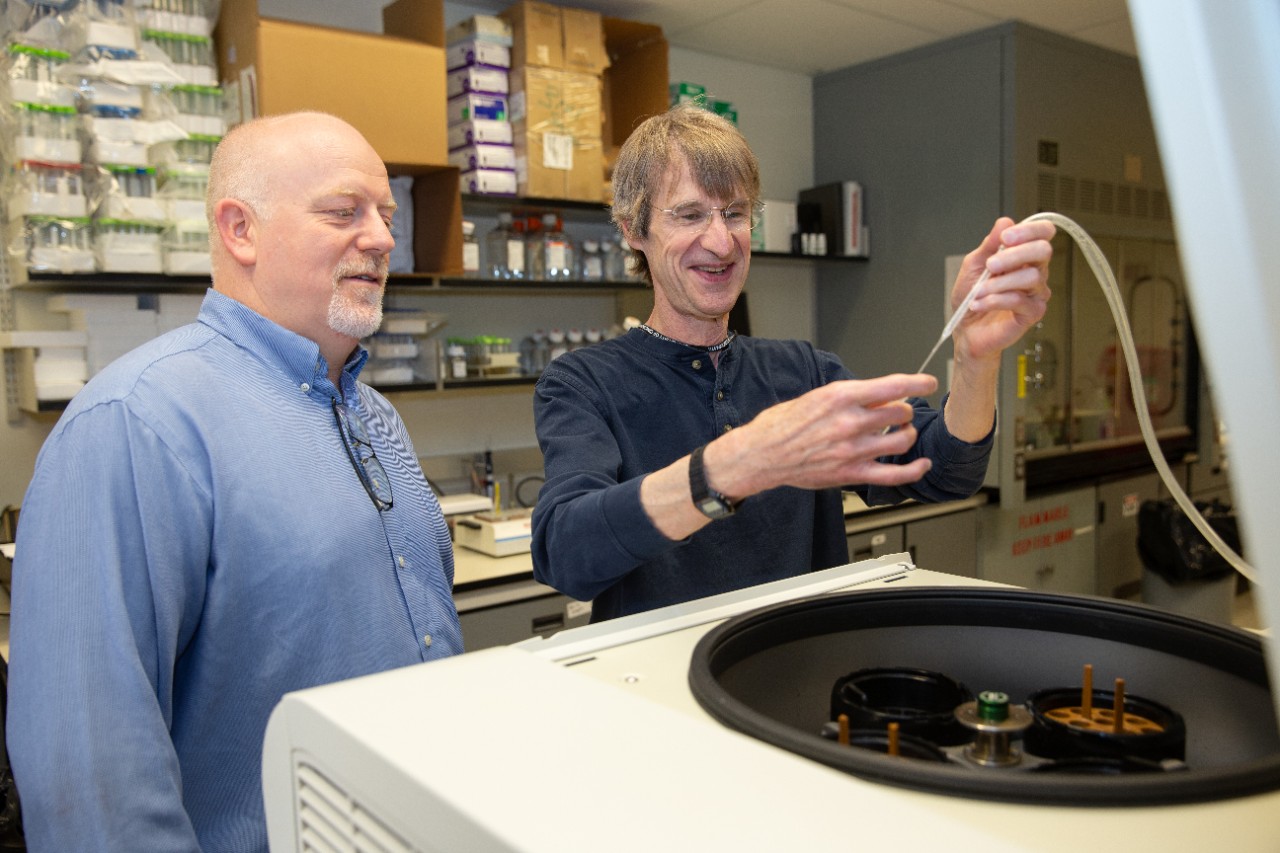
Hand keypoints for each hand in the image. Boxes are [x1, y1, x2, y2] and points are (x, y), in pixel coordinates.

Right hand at [709, 372, 937, 496]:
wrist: (761, 454)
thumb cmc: (782, 424)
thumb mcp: (816, 397)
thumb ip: (849, 397)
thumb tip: (878, 396)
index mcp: (840, 398)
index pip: (892, 387)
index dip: (917, 383)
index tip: (928, 383)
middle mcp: (850, 423)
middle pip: (901, 413)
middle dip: (904, 410)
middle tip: (898, 412)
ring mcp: (852, 450)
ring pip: (902, 441)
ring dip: (906, 434)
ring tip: (899, 433)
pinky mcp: (851, 474)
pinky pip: (894, 475)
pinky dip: (914, 470)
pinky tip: (922, 464)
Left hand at [950, 217, 1054, 365]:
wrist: (965, 329)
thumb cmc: (972, 297)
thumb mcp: (974, 265)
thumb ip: (989, 244)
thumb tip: (1004, 221)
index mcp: (1023, 255)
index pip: (1043, 233)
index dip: (1029, 230)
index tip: (1006, 237)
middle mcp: (1035, 271)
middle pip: (1042, 251)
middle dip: (1014, 255)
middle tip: (990, 266)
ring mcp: (1036, 293)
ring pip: (1032, 276)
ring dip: (999, 283)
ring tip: (979, 291)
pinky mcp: (1033, 313)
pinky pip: (1020, 300)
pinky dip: (994, 300)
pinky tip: (980, 303)